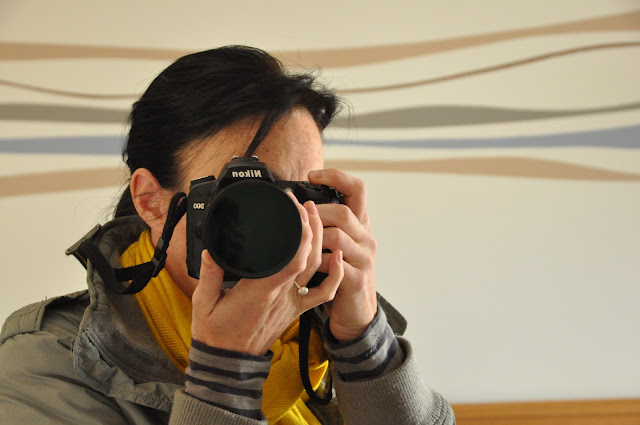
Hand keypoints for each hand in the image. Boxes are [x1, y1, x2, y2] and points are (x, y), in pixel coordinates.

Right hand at [191, 195, 343, 355]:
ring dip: (321, 241)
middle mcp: (282, 295)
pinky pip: (323, 294)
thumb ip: (208, 275)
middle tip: (305, 204)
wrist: (229, 363)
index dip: (300, 230)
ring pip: (317, 268)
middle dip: (312, 226)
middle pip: (309, 256)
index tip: (293, 207)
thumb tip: (209, 250)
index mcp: (260, 290)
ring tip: (315, 217)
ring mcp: (292, 302)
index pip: (292, 257)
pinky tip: (337, 257)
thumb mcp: (203, 302)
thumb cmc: (216, 333)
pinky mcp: (296, 310)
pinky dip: (335, 275)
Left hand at [308, 169, 377, 342]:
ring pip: (337, 237)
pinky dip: (317, 264)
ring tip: (299, 244)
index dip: (336, 177)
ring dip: (313, 239)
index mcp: (360, 226)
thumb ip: (326, 226)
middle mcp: (365, 238)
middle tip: (297, 219)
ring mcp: (364, 258)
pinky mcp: (357, 278)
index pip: (357, 189)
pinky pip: (334, 265)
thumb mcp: (337, 246)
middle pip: (343, 212)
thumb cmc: (339, 275)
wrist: (356, 313)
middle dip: (315, 213)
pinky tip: (307, 268)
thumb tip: (297, 205)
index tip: (313, 175)